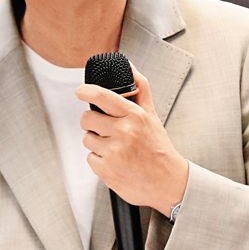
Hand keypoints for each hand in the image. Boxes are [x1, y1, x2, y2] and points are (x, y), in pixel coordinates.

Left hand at [75, 66, 188, 216]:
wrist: (168, 182)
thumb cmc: (158, 149)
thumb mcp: (152, 115)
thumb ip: (140, 89)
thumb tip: (130, 67)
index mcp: (135, 116)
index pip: (103, 96)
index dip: (86, 91)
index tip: (80, 91)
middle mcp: (124, 132)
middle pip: (87, 118)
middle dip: (92, 122)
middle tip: (105, 128)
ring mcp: (114, 152)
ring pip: (87, 138)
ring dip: (96, 142)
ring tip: (115, 147)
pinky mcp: (106, 170)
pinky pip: (90, 158)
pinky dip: (99, 160)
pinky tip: (114, 161)